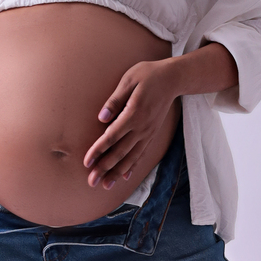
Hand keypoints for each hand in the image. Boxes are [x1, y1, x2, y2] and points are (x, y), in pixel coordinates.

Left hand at [83, 60, 177, 190]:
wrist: (173, 78)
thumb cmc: (148, 75)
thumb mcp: (129, 80)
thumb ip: (114, 100)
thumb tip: (101, 118)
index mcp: (133, 114)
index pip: (112, 136)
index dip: (98, 150)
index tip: (86, 162)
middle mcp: (141, 128)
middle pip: (120, 152)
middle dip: (104, 168)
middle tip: (91, 182)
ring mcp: (148, 133)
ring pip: (131, 157)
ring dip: (117, 173)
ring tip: (105, 185)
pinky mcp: (151, 134)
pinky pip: (141, 154)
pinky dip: (132, 166)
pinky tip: (125, 177)